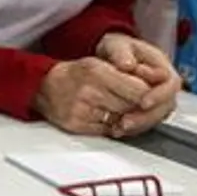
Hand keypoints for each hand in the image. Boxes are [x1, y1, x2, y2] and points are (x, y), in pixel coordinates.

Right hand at [32, 58, 151, 136]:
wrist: (44, 86)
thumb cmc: (75, 75)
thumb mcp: (100, 64)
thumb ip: (127, 75)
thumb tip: (153, 89)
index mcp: (97, 71)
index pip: (139, 90)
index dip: (148, 95)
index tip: (148, 96)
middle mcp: (90, 90)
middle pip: (132, 107)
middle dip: (137, 107)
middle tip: (134, 104)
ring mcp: (83, 109)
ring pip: (122, 121)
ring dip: (126, 119)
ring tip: (119, 110)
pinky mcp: (77, 125)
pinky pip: (107, 130)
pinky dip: (111, 126)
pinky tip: (107, 117)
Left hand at [97, 32, 179, 134]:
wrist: (110, 59)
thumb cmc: (117, 50)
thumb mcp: (116, 44)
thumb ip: (120, 52)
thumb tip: (128, 65)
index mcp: (162, 66)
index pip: (171, 84)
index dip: (159, 95)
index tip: (143, 102)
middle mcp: (164, 85)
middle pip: (166, 105)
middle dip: (147, 116)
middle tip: (127, 122)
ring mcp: (158, 99)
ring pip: (157, 117)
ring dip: (139, 125)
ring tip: (119, 128)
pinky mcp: (148, 110)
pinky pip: (146, 122)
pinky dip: (133, 127)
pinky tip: (117, 129)